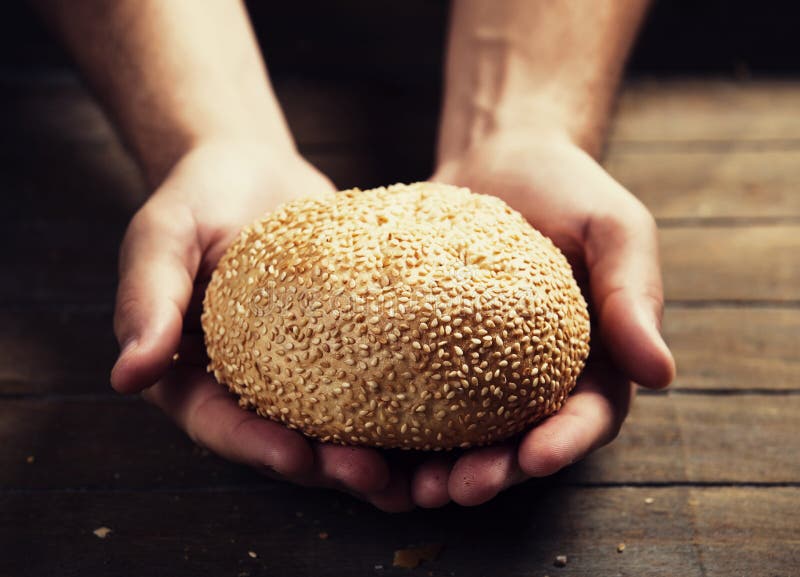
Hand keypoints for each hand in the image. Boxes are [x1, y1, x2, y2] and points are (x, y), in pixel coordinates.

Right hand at [110, 141, 407, 507]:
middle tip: (370, 474)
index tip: (296, 458)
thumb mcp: (163, 236)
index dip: (256, 447)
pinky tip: (438, 412)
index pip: (220, 423)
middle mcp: (246, 380)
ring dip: (370, 450)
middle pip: (284, 438)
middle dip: (326, 466)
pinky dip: (399, 401)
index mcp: (191, 371)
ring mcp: (297, 366)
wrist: (250, 167)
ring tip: (412, 467)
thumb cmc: (197, 196)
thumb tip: (127, 375)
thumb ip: (146, 298)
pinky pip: (368, 378)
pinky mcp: (341, 344)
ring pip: (332, 422)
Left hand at [402, 132, 675, 506]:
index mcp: (593, 360)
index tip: (537, 456)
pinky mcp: (430, 350)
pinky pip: (413, 393)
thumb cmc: (568, 189)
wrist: (501, 158)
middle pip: (518, 442)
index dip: (565, 443)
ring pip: (461, 434)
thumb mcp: (615, 228)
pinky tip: (360, 438)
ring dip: (436, 467)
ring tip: (404, 485)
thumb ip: (634, 294)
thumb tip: (662, 374)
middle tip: (459, 488)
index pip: (588, 417)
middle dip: (494, 472)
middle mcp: (534, 377)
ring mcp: (479, 368)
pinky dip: (393, 422)